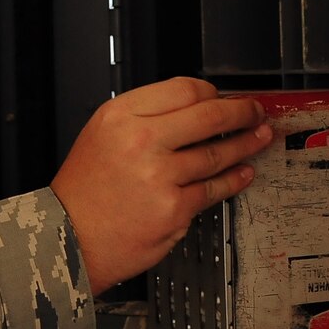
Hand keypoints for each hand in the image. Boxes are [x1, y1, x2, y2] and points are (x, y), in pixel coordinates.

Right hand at [50, 77, 272, 292]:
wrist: (69, 238)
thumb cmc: (85, 191)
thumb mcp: (102, 135)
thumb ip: (144, 118)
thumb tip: (194, 110)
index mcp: (121, 116)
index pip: (182, 90)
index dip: (212, 93)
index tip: (224, 98)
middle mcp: (141, 142)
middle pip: (208, 116)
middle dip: (241, 112)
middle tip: (255, 112)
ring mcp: (160, 177)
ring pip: (217, 154)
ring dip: (245, 144)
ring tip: (259, 138)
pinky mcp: (174, 209)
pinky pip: (213, 190)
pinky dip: (234, 180)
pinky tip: (243, 173)